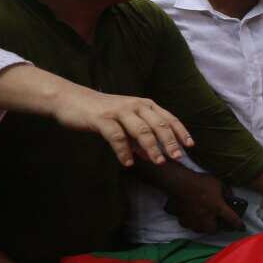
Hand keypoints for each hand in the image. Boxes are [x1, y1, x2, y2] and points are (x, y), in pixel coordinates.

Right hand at [52, 89, 191, 166]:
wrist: (72, 99)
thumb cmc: (103, 112)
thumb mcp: (126, 120)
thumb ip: (139, 135)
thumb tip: (151, 154)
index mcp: (145, 104)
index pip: (168, 118)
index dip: (180, 132)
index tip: (190, 146)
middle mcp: (136, 105)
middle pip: (159, 125)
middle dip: (170, 142)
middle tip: (177, 157)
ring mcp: (119, 111)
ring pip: (142, 130)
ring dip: (151, 148)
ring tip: (158, 162)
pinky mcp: (102, 119)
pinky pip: (117, 137)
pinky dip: (124, 151)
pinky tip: (128, 163)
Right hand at [160, 170, 244, 233]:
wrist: (180, 183)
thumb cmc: (201, 182)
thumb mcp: (219, 183)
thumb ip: (226, 191)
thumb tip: (229, 196)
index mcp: (218, 207)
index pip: (232, 219)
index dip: (238, 225)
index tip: (242, 228)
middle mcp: (207, 216)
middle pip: (214, 230)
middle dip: (217, 228)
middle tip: (218, 223)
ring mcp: (194, 219)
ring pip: (201, 230)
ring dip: (205, 227)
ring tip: (206, 222)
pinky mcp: (183, 219)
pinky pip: (189, 226)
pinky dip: (192, 224)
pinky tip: (193, 218)